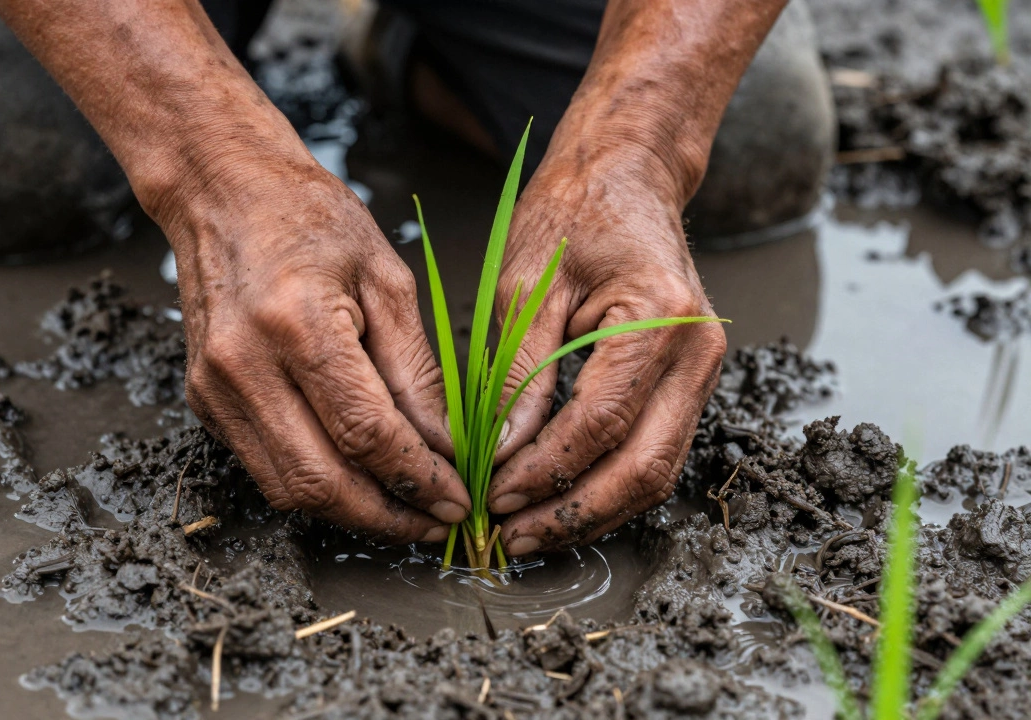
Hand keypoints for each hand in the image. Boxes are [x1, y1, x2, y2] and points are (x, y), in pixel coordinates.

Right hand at [153, 152, 470, 543]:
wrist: (223, 194)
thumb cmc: (311, 222)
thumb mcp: (387, 279)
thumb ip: (417, 370)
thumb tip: (445, 446)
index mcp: (298, 324)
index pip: (367, 434)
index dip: (419, 478)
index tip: (458, 496)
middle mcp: (245, 364)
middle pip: (322, 481)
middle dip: (388, 516)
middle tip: (436, 521)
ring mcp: (214, 388)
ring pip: (287, 489)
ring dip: (351, 512)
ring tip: (404, 509)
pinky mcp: (203, 401)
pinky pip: (264, 466)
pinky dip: (315, 483)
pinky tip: (356, 476)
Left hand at [487, 150, 726, 554]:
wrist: (625, 178)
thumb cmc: (573, 214)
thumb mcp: (525, 285)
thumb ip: (518, 373)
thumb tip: (501, 452)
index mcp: (659, 317)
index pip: (601, 423)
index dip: (544, 471)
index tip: (492, 496)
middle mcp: (697, 350)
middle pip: (643, 466)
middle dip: (572, 513)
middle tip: (510, 537)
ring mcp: (703, 370)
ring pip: (656, 472)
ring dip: (592, 512)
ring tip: (529, 532)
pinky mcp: (690, 382)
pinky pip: (655, 451)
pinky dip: (607, 485)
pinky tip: (559, 500)